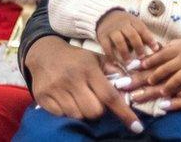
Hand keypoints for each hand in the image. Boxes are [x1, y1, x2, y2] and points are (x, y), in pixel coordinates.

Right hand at [25, 35, 142, 132]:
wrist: (44, 53)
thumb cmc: (76, 58)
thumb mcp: (96, 59)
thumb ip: (114, 71)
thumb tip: (128, 85)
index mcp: (89, 69)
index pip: (109, 95)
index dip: (124, 112)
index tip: (137, 127)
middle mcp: (73, 79)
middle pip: (94, 111)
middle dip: (98, 110)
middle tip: (94, 100)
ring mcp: (56, 89)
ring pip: (78, 116)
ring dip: (82, 111)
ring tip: (79, 99)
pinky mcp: (43, 97)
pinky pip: (61, 116)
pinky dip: (66, 112)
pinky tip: (65, 100)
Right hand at [95, 9, 158, 64]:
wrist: (105, 15)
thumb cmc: (125, 24)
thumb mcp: (135, 25)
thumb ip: (144, 36)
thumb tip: (157, 49)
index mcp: (133, 21)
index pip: (142, 29)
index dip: (149, 39)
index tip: (155, 49)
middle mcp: (122, 24)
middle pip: (132, 35)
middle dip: (138, 46)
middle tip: (142, 57)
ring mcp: (112, 30)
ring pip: (119, 41)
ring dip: (125, 53)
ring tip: (129, 62)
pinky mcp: (102, 36)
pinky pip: (107, 47)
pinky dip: (111, 55)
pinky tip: (115, 62)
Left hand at [140, 37, 180, 96]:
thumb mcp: (174, 45)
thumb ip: (160, 52)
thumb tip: (140, 59)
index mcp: (175, 49)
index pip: (161, 55)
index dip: (150, 60)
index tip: (141, 66)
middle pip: (167, 68)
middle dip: (156, 75)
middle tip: (149, 82)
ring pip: (178, 79)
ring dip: (169, 86)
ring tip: (162, 92)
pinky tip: (178, 96)